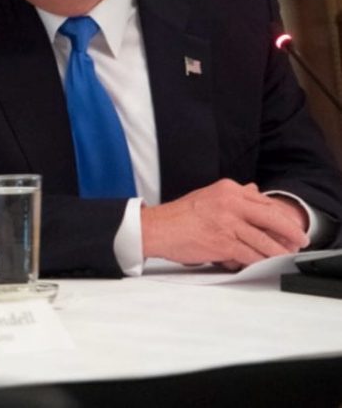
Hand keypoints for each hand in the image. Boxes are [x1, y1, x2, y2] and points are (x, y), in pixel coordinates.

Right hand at [141, 179, 309, 268]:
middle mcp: (230, 203)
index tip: (290, 226)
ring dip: (278, 251)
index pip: (264, 202)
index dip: (281, 217)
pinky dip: (260, 261)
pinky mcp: (222, 243)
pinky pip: (250, 254)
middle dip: (290, 232)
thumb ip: (233, 195)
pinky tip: (265, 264)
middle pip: (271, 218)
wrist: (156, 228)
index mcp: (228, 189)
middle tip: (299, 241)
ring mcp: (227, 223)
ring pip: (263, 239)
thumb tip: (255, 191)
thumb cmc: (179, 216)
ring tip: (285, 257)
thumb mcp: (208, 196)